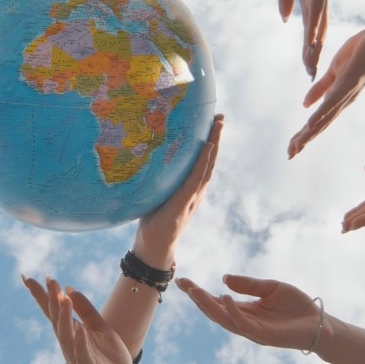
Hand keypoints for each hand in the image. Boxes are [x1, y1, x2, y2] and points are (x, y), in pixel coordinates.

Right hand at [24, 275, 138, 363]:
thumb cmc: (109, 357)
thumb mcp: (100, 327)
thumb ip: (85, 310)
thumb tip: (69, 289)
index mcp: (71, 333)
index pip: (52, 312)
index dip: (41, 295)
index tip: (27, 278)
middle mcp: (69, 344)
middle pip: (56, 319)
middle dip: (52, 300)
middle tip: (50, 279)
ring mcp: (77, 357)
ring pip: (65, 335)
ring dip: (63, 317)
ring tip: (62, 297)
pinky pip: (82, 355)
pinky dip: (80, 342)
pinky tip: (80, 330)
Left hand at [134, 115, 223, 258]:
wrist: (153, 246)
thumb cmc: (152, 221)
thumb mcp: (156, 193)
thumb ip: (157, 178)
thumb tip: (142, 155)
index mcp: (190, 188)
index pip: (202, 161)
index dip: (209, 142)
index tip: (213, 122)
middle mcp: (196, 190)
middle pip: (210, 159)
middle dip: (216, 137)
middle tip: (221, 116)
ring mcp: (192, 196)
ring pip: (207, 165)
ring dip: (214, 144)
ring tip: (218, 126)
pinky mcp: (184, 201)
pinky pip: (196, 178)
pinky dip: (203, 162)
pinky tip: (207, 148)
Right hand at [176, 274, 321, 351]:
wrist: (319, 322)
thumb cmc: (297, 306)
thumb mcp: (271, 287)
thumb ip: (249, 285)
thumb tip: (224, 278)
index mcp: (245, 310)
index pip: (217, 302)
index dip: (200, 293)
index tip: (183, 281)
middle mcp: (244, 322)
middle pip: (215, 312)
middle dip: (198, 299)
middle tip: (184, 284)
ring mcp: (252, 331)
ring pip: (224, 319)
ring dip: (208, 305)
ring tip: (196, 290)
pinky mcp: (263, 336)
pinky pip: (243, 323)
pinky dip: (232, 311)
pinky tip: (224, 297)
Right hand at [278, 0, 340, 77]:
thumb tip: (285, 18)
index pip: (308, 29)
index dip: (307, 47)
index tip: (306, 66)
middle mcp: (316, 0)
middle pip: (315, 33)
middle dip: (312, 54)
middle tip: (311, 76)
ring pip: (317, 25)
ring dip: (313, 46)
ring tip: (311, 65)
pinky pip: (316, 8)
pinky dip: (314, 25)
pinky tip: (313, 39)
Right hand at [288, 27, 364, 157]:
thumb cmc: (360, 54)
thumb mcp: (334, 72)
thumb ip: (320, 89)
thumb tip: (304, 105)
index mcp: (338, 99)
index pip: (318, 121)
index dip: (304, 135)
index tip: (291, 148)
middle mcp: (343, 101)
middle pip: (320, 125)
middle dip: (304, 140)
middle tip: (289, 155)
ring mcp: (347, 93)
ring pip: (325, 117)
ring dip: (311, 132)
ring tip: (298, 144)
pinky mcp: (350, 81)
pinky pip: (334, 99)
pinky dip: (321, 112)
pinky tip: (311, 122)